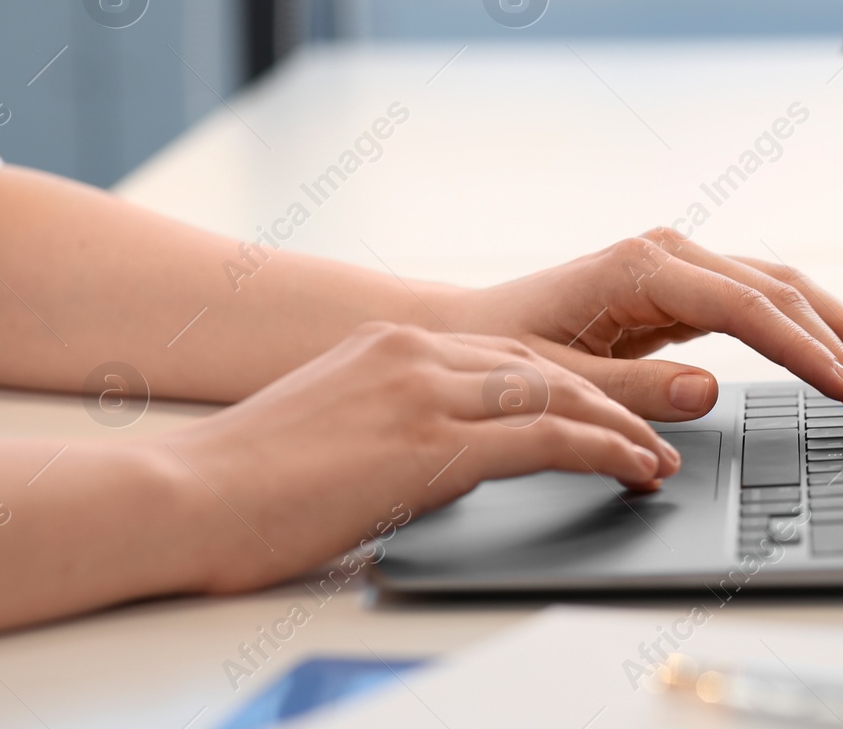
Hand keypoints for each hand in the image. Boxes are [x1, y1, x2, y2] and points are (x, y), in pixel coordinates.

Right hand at [152, 323, 680, 592]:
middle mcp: (414, 352)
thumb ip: (391, 421)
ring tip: (658, 457)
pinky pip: (543, 437)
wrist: (183, 497)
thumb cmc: (242, 482)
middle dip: (612, 397)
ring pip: (557, 393)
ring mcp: (423, 390)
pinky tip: (631, 469)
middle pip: (545, 366)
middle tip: (659, 426)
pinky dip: (601, 451)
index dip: (572, 381)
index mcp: (391, 344)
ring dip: (621, 427)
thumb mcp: (331, 427)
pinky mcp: (429, 441)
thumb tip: (434, 454)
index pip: (510, 355)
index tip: (610, 406)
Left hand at [447, 229, 842, 423]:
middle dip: (841, 341)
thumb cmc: (504, 356)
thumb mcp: (561, 382)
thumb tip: (711, 391)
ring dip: (837, 327)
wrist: (470, 333)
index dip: (809, 354)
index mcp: (642, 268)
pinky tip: (839, 353)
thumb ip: (635, 390)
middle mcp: (670, 253)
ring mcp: (680, 263)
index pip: (749, 309)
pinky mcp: (684, 284)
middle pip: (780, 289)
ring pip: (780, 287)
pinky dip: (805, 327)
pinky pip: (760, 301)